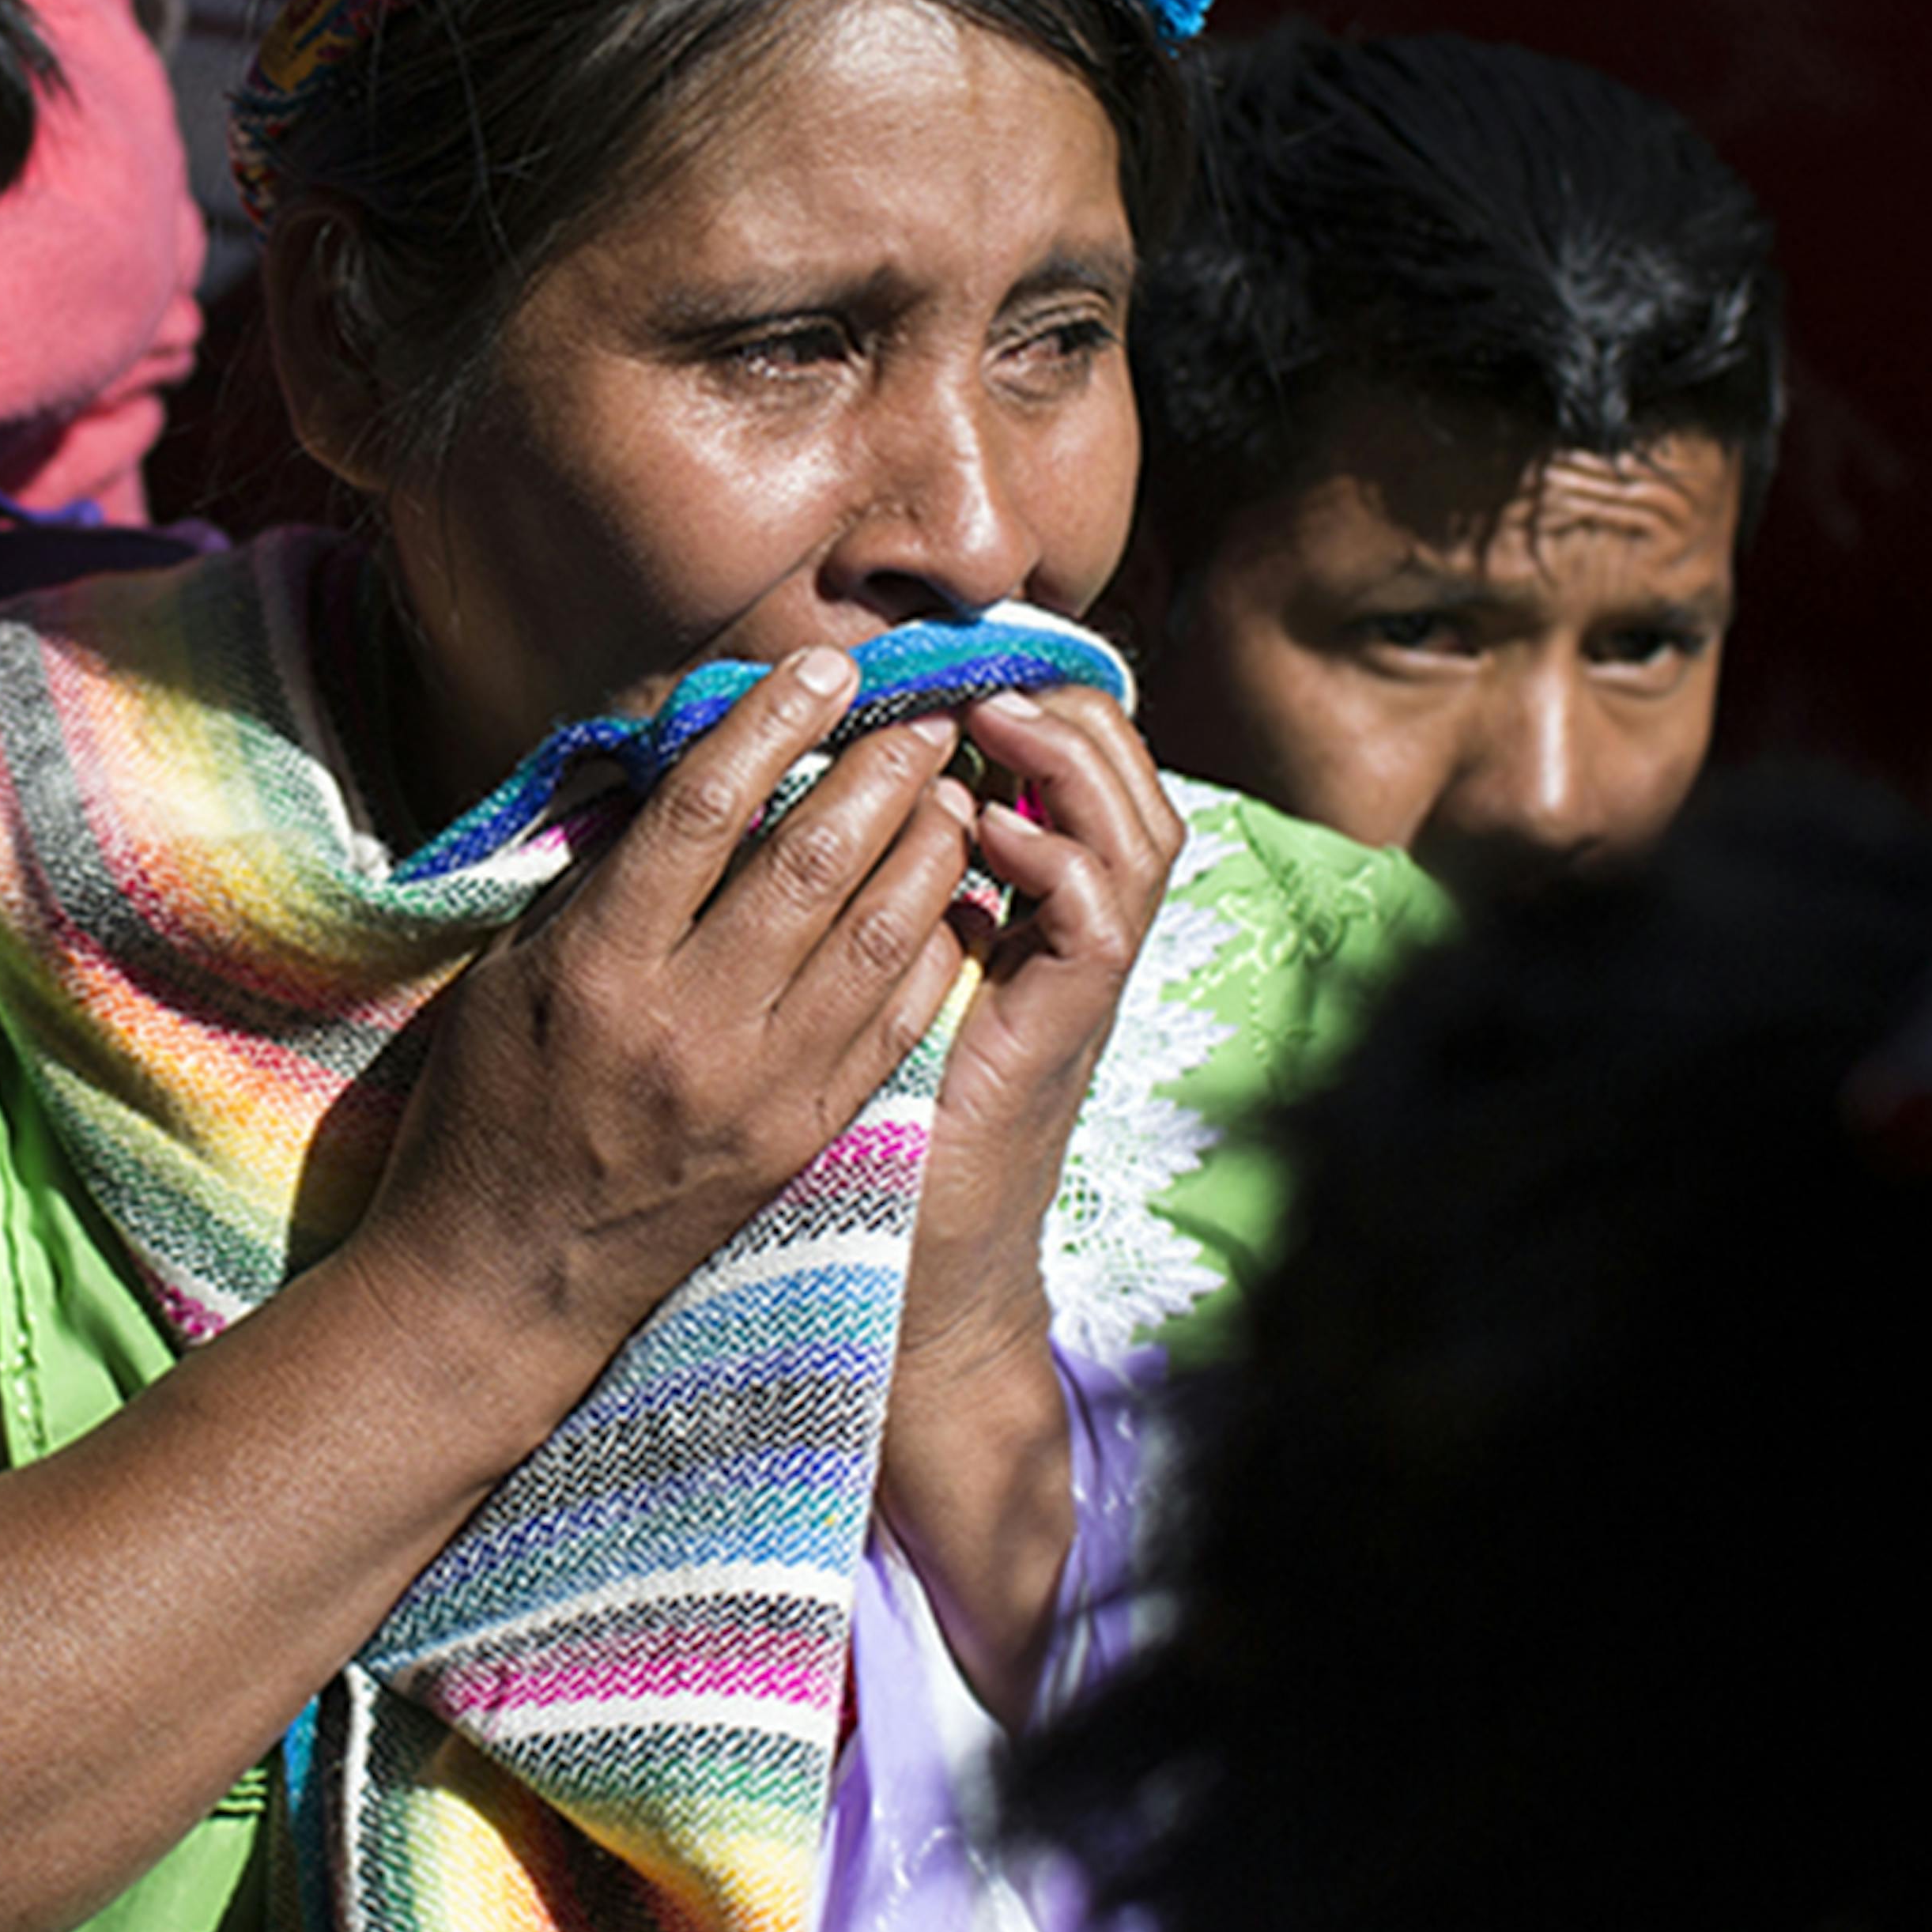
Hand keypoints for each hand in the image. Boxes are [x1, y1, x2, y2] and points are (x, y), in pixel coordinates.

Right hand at [353, 647, 979, 1414]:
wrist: (505, 1283)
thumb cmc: (486, 1110)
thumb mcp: (506, 977)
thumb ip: (593, 881)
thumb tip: (672, 775)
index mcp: (600, 968)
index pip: (700, 813)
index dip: (768, 725)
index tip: (819, 669)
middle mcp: (689, 1023)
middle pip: (808, 863)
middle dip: (878, 771)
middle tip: (921, 713)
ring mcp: (759, 1087)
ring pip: (873, 939)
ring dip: (925, 849)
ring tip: (952, 788)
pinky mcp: (802, 1137)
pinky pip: (891, 1023)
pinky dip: (928, 947)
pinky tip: (947, 896)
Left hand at [904, 687, 1184, 1366]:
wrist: (911, 1271)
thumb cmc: (866, 1126)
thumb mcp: (861, 983)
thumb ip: (865, 893)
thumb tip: (792, 787)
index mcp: (1025, 919)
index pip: (1070, 780)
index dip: (1037, 707)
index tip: (957, 659)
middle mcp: (1070, 942)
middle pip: (1126, 786)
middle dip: (1067, 710)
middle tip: (984, 670)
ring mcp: (1078, 988)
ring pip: (1139, 835)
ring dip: (1073, 762)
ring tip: (996, 714)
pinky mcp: (1064, 1035)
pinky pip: (1102, 922)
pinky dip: (1060, 859)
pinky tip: (995, 830)